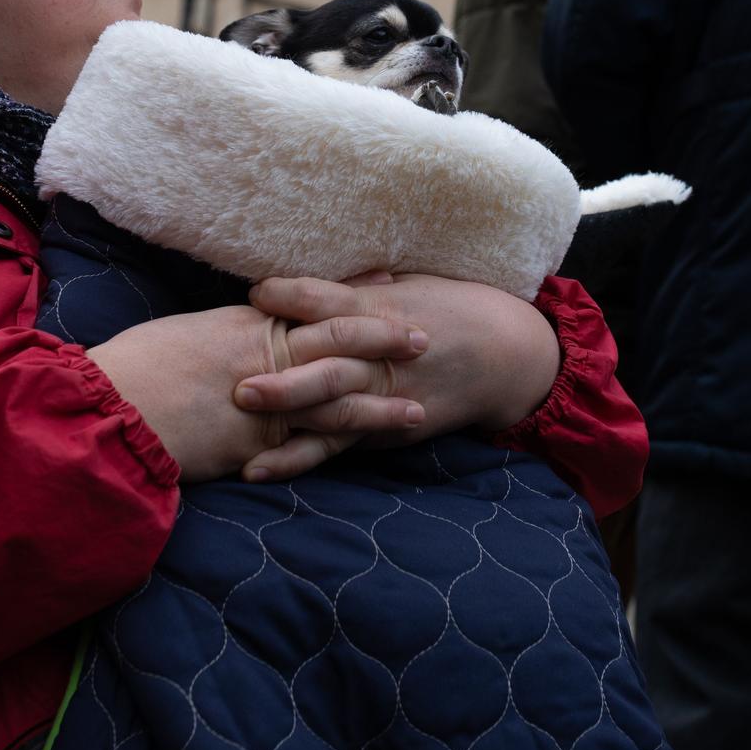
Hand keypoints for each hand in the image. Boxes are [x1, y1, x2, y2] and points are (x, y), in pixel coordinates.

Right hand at [87, 304, 429, 482]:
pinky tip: (371, 453)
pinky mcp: (255, 441)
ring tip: (418, 408)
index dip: (353, 293)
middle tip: (424, 335)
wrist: (106, 407)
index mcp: (244, 323)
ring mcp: (262, 398)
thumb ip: (225, 336)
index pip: (311, 301)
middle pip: (337, 338)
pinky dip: (346, 446)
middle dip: (384, 338)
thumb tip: (244, 331)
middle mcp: (261, 354)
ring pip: (336, 396)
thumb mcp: (185, 336)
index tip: (389, 280)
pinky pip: (309, 444)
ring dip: (380, 403)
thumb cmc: (135, 367)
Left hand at [247, 273, 560, 436]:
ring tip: (243, 438)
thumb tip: (311, 279)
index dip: (294, 297)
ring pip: (332, 414)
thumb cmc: (454, 308)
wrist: (509, 355)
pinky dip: (298, 459)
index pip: (331, 302)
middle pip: (331, 369)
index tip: (257, 293)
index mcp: (383, 312)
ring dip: (287, 425)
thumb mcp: (411, 285)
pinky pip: (337, 446)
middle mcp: (383, 359)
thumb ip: (360, 289)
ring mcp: (386, 400)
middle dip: (286, 380)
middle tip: (241, 388)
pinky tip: (257, 469)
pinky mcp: (386, 430)